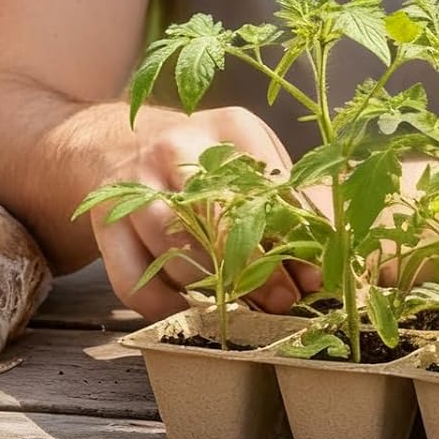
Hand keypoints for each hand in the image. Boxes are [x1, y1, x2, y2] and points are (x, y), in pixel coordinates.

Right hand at [85, 104, 303, 321]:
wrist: (117, 142)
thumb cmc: (205, 156)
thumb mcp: (252, 153)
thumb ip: (291, 192)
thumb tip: (333, 245)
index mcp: (229, 128)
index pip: (270, 190)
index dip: (296, 238)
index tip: (317, 274)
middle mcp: (178, 148)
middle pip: (223, 220)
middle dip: (259, 270)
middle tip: (283, 302)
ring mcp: (136, 184)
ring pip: (177, 252)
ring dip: (214, 291)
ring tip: (244, 309)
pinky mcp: (105, 220)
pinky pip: (134, 280)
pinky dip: (164, 306)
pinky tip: (192, 311)